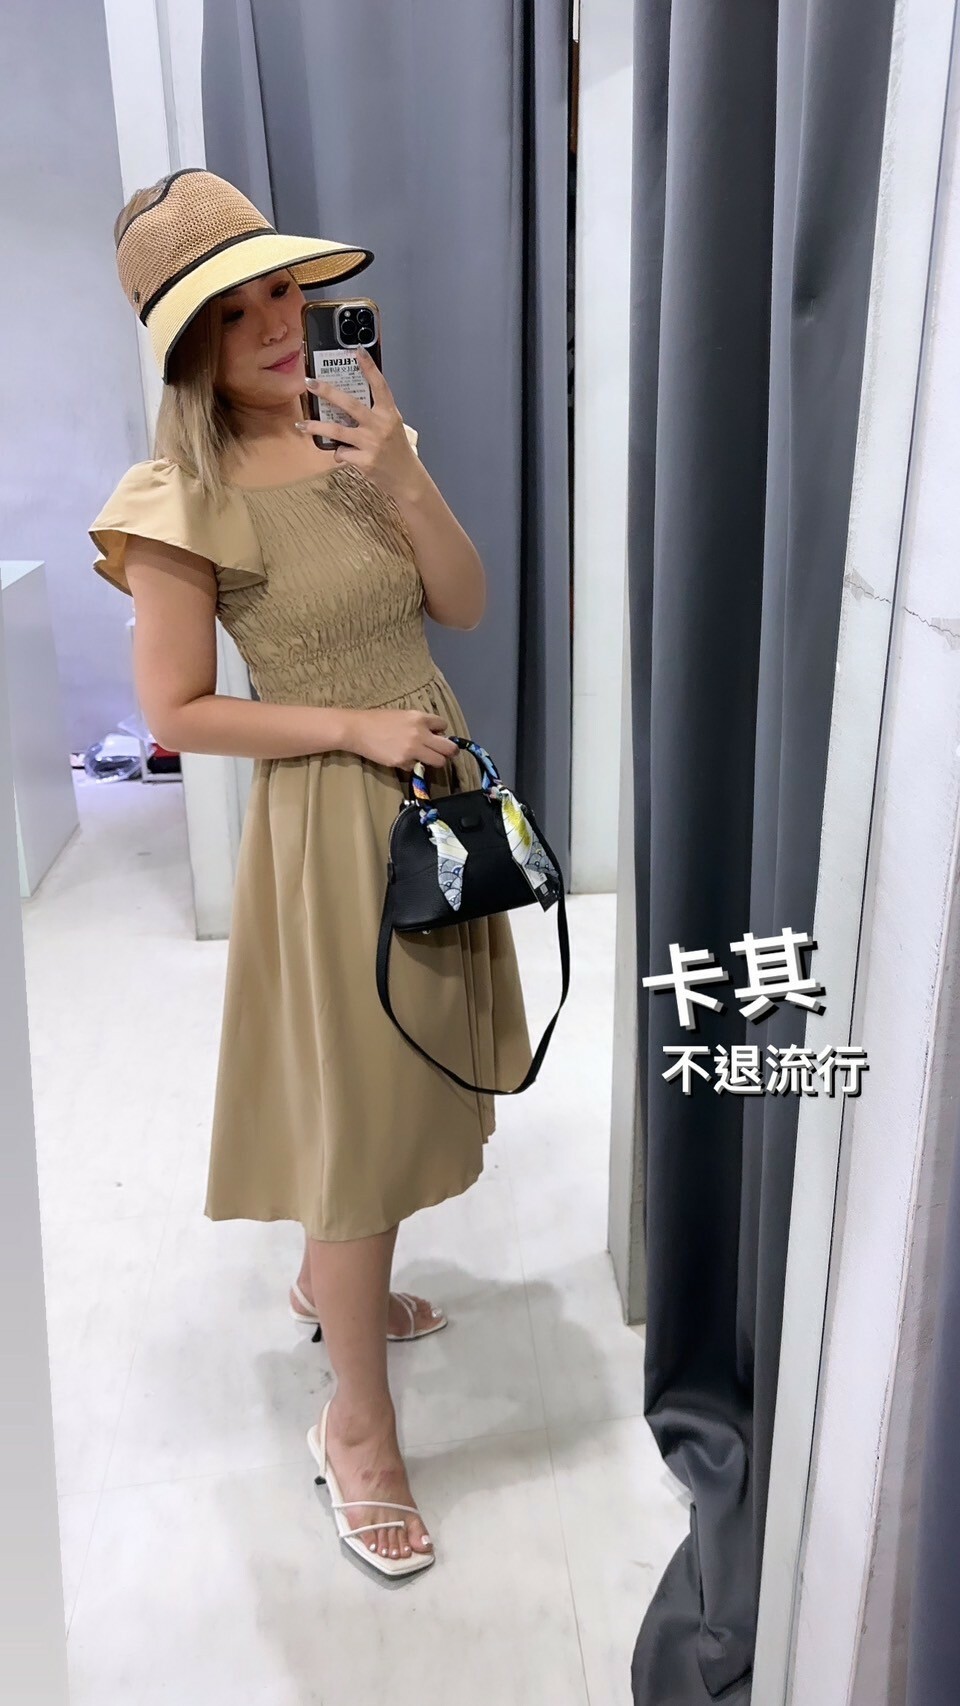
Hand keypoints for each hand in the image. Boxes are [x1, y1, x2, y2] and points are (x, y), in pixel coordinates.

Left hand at [297, 347, 421, 500]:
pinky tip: (344, 455)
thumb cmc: (396, 450)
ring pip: (338, 431)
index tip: (357, 351)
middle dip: (327, 392)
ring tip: (301, 425)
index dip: (369, 367)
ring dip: (316, 427)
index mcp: (389, 413)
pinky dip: (339, 453)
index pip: (380, 385)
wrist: (406, 478)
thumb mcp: (391, 425)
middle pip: (350, 404)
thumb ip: (374, 413)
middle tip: (310, 383)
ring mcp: (372, 443)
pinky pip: (342, 453)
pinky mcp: (365, 460)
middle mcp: (380, 426)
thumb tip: (345, 402)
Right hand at [344, 708, 458, 769]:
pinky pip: (416, 767)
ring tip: (427, 759)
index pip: (443, 725)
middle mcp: (420, 733)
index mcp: (420, 718)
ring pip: (438, 761)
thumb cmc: (378, 720)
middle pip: (448, 748)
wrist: (358, 729)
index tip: (437, 735)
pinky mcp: (403, 761)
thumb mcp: (403, 715)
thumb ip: (419, 723)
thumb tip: (433, 733)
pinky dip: (413, 765)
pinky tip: (403, 758)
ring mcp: (412, 749)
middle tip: (447, 754)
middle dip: (450, 751)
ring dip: (435, 761)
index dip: (441, 731)